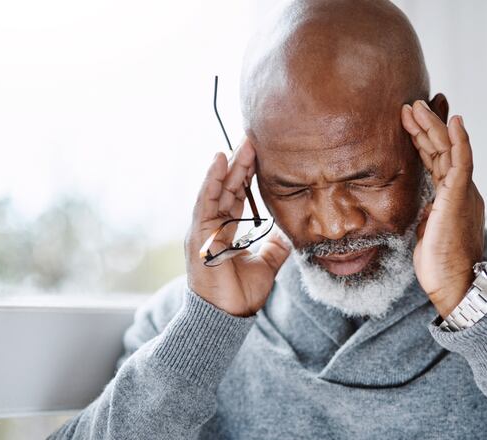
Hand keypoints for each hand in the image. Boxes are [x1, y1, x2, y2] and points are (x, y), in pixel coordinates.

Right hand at [184, 139, 290, 316]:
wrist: (228, 316)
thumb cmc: (240, 294)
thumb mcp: (266, 265)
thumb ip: (275, 247)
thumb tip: (288, 234)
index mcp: (227, 230)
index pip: (238, 194)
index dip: (248, 174)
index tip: (261, 153)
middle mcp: (213, 225)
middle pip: (228, 186)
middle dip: (241, 163)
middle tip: (254, 139)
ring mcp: (204, 228)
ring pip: (217, 188)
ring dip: (229, 165)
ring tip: (241, 143)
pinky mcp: (198, 233)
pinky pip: (205, 200)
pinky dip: (211, 179)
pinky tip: (219, 160)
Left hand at [401, 101, 484, 317]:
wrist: (454, 284)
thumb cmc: (440, 265)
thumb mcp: (427, 232)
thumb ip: (428, 215)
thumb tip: (423, 209)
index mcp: (452, 198)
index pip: (437, 162)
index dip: (424, 142)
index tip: (409, 123)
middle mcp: (461, 190)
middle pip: (442, 150)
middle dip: (426, 127)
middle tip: (410, 106)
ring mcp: (463, 192)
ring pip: (449, 150)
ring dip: (433, 126)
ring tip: (416, 106)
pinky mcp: (461, 196)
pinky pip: (462, 162)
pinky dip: (459, 140)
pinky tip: (453, 121)